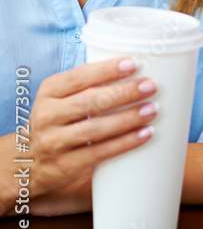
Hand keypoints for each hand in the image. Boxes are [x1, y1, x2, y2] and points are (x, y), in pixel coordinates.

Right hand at [8, 58, 157, 212]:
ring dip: (127, 118)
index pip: (79, 76)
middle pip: (90, 101)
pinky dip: (124, 143)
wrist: (26, 162)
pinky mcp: (65, 165)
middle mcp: (48, 115)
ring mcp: (54, 142)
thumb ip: (85, 85)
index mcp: (49, 91)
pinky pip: (99, 153)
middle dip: (124, 92)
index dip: (107, 69)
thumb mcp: (58, 98)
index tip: (133, 64)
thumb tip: (132, 69)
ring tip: (151, 109)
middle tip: (150, 85)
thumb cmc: (54, 121)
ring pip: (94, 128)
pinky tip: (144, 134)